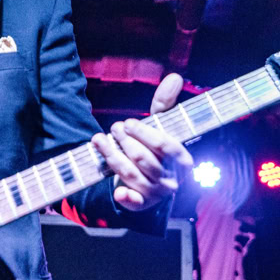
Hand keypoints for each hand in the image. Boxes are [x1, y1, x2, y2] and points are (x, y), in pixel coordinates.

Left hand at [91, 73, 193, 210]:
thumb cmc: (156, 147)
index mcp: (182, 159)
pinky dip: (126, 197)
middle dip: (125, 142)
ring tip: (98, 140)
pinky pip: (134, 202)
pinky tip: (118, 191)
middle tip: (113, 128)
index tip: (128, 123)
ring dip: (112, 157)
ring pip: (131, 174)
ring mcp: (156, 192)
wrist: (153, 180)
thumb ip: (165, 103)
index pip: (165, 146)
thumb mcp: (162, 125)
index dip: (145, 133)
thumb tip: (174, 76)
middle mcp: (171, 178)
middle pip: (145, 159)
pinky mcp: (141, 203)